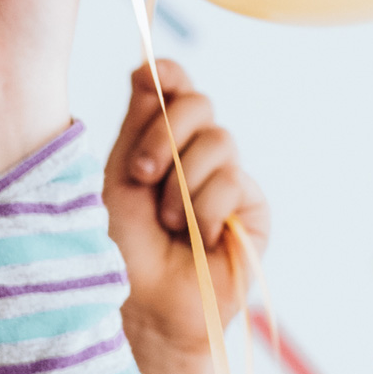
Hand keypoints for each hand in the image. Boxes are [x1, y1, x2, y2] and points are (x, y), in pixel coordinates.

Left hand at [107, 61, 266, 372]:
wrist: (144, 306)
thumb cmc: (122, 249)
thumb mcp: (119, 178)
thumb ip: (138, 124)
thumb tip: (146, 67)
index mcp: (161, 141)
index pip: (175, 86)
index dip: (166, 76)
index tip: (147, 79)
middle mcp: (196, 154)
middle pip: (198, 103)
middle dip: (163, 136)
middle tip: (141, 176)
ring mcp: (228, 178)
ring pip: (218, 141)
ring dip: (180, 187)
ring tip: (168, 225)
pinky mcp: (253, 207)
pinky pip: (232, 182)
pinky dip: (204, 211)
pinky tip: (196, 240)